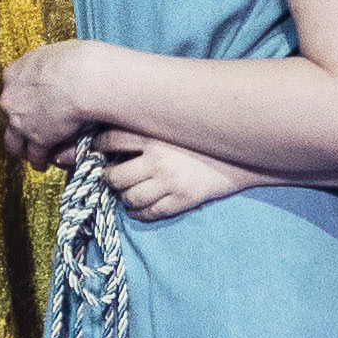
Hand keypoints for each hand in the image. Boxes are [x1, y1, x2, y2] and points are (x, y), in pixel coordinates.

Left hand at [0, 41, 116, 162]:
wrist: (84, 78)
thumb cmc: (76, 60)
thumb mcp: (53, 54)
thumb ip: (45, 64)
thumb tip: (54, 63)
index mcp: (13, 74)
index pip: (10, 91)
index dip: (20, 101)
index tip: (28, 108)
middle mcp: (11, 98)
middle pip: (8, 118)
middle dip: (17, 126)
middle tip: (27, 133)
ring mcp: (21, 121)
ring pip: (15, 143)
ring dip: (24, 148)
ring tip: (33, 155)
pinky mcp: (38, 139)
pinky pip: (35, 156)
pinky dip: (40, 160)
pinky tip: (44, 163)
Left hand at [97, 133, 246, 225]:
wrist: (242, 154)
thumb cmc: (205, 136)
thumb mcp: (175, 124)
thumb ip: (149, 127)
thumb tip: (115, 135)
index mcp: (154, 134)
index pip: (110, 139)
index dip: (97, 145)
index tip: (95, 148)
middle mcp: (158, 159)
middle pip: (115, 176)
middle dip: (109, 178)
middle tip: (111, 176)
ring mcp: (169, 182)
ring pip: (129, 197)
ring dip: (123, 197)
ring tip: (126, 192)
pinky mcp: (182, 200)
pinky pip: (149, 213)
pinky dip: (138, 213)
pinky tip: (138, 207)